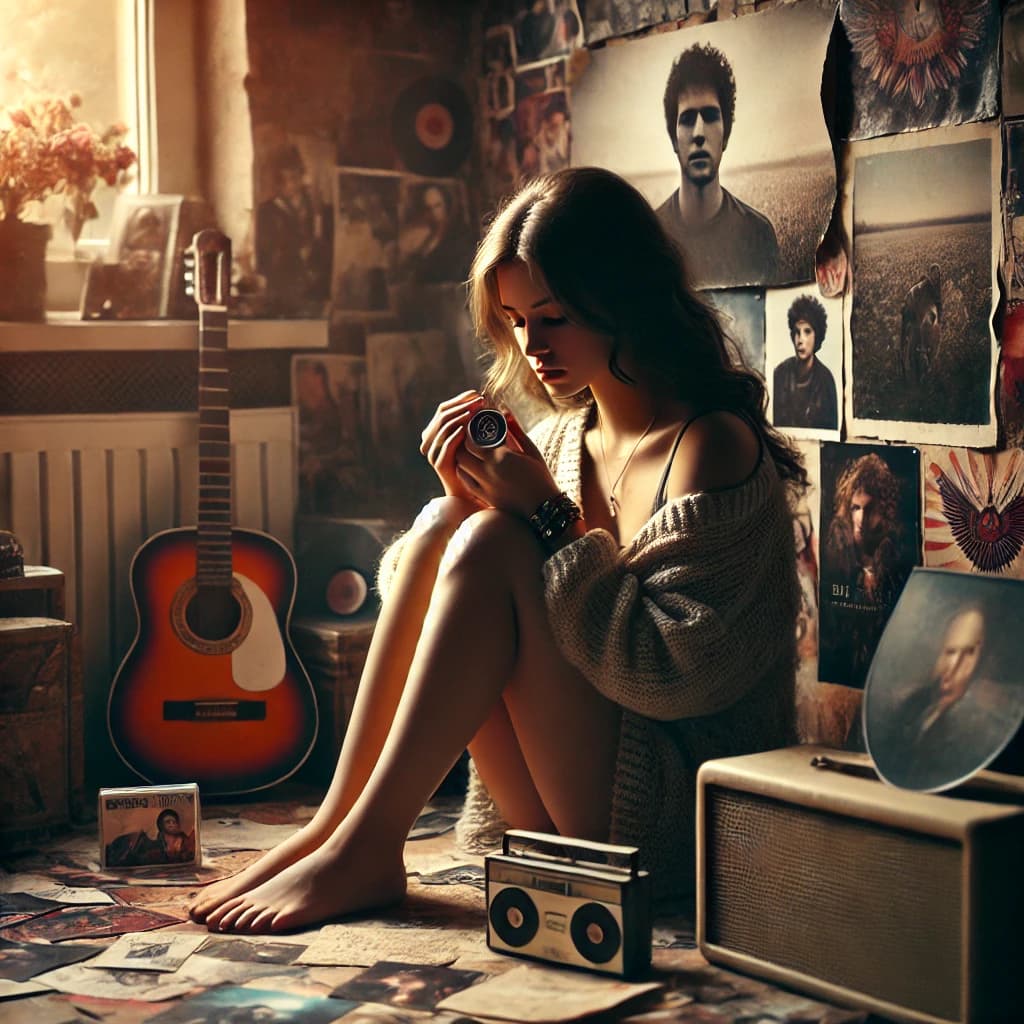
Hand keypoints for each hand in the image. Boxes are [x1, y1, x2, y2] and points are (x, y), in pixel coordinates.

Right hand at [420, 390, 488, 505]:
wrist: (472, 492)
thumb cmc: (478, 464)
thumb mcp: (475, 437)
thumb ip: (474, 420)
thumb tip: (484, 398)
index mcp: (438, 431)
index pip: (445, 407)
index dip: (460, 399)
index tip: (478, 394)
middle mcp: (432, 440)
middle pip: (442, 414)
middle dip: (462, 405)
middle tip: (480, 401)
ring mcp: (434, 452)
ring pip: (442, 427)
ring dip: (460, 417)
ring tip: (476, 411)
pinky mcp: (440, 464)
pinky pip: (446, 445)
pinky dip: (456, 435)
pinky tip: (469, 428)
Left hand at [454, 410, 561, 519]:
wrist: (544, 507)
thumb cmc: (540, 476)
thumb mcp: (532, 450)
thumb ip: (516, 430)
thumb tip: (504, 411)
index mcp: (501, 457)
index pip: (472, 439)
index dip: (469, 430)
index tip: (474, 424)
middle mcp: (489, 472)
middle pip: (461, 452)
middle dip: (463, 442)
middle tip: (469, 437)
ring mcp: (485, 486)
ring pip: (460, 467)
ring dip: (462, 457)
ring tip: (470, 451)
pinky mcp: (485, 497)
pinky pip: (465, 482)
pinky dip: (464, 472)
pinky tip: (471, 467)